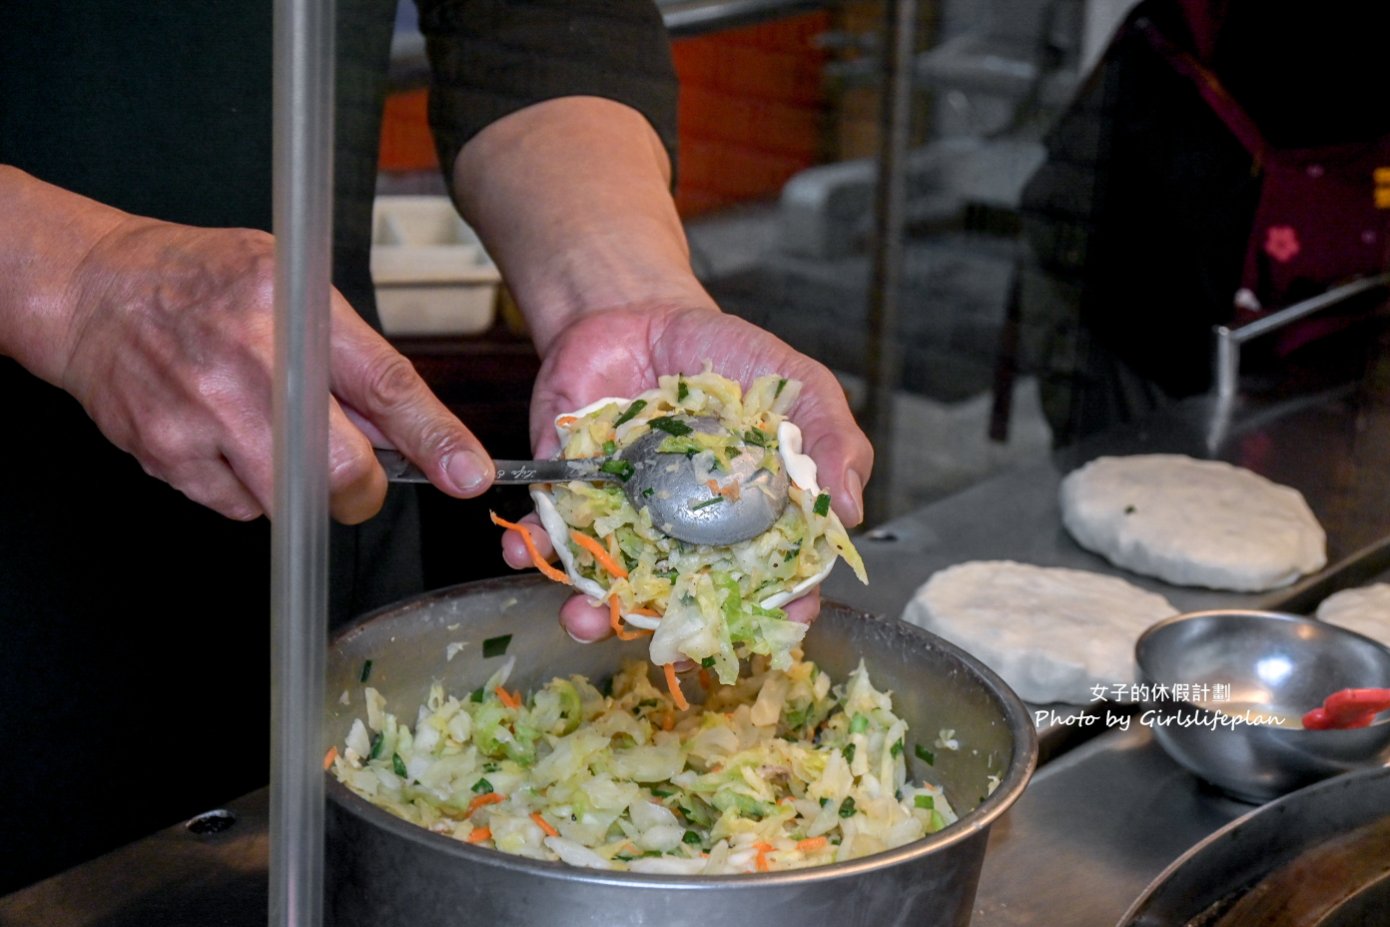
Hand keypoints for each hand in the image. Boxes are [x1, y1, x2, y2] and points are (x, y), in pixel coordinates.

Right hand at [57, 216, 493, 521]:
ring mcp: (203, 416)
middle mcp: (249, 364)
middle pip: (341, 470)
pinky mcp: (169, 457)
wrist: (94, 293)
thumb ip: (351, 358)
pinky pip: (238, 508)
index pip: (385, 386)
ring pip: (291, 502)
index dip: (435, 439)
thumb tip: (407, 433)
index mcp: (293, 310)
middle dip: (361, 488)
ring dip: (299, 487)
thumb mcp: (290, 286)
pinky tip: (223, 436)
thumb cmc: (202, 282)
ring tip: (268, 431)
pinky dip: (246, 487)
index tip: (467, 476)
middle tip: (354, 475)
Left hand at [499, 304, 872, 639]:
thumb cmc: (728, 358)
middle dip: (667, 630)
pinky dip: (529, 547)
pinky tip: (519, 549)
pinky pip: (548, 534)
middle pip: (682, 604)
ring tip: (580, 613)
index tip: (770, 626)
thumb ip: (832, 443)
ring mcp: (626, 523)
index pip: (766, 587)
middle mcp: (686, 539)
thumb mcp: (798, 388)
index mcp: (746, 526)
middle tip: (656, 640)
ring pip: (611, 585)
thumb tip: (851, 512)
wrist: (640, 311)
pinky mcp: (570, 497)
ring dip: (590, 609)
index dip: (772, 614)